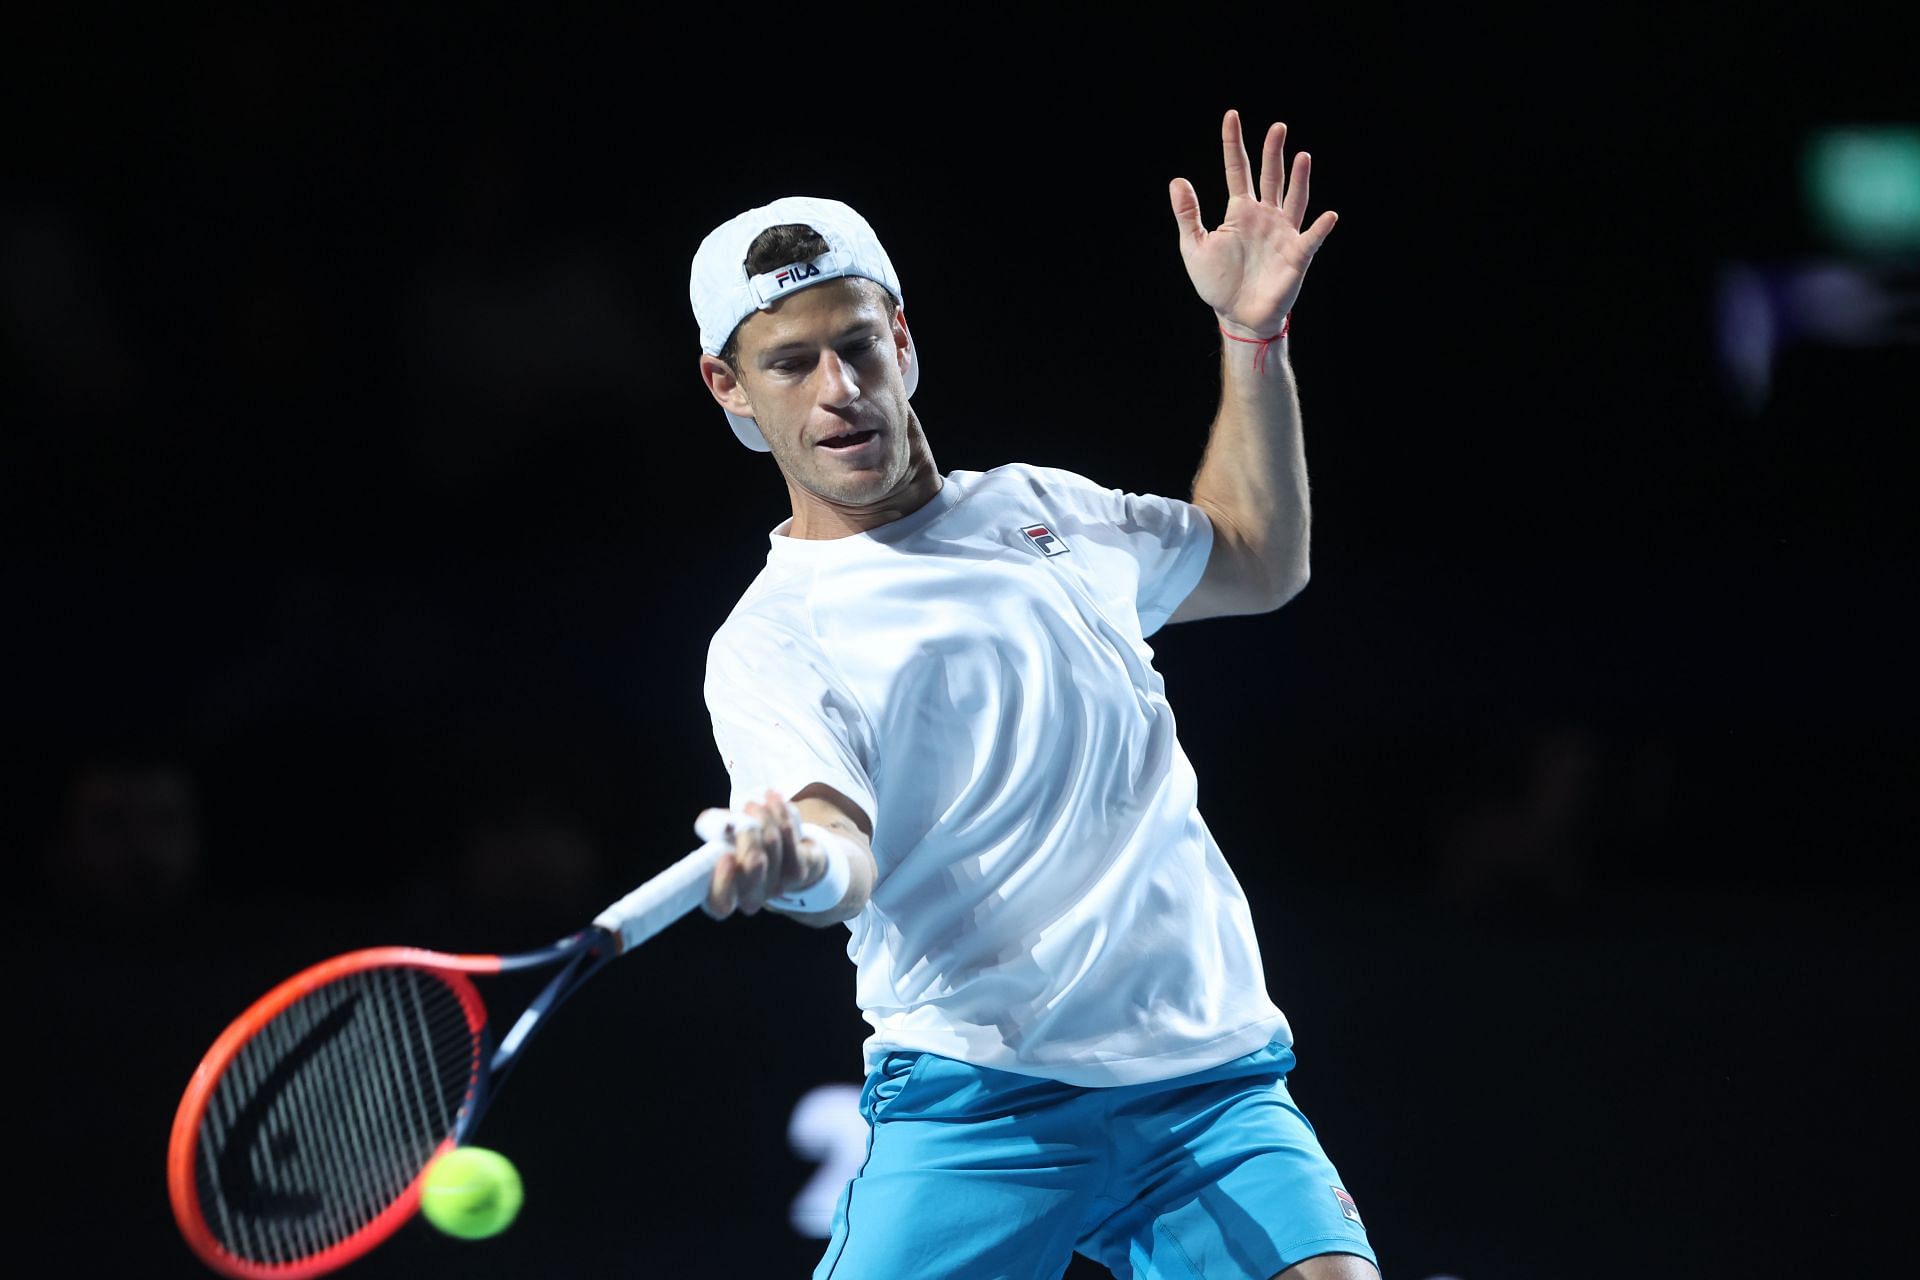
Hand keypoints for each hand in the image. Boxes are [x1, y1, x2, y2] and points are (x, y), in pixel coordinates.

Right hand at [703, 788, 824, 917]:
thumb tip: (712, 821)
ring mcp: (775, 887)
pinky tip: (772, 800)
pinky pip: (789, 837)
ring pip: (771, 843)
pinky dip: (779, 813)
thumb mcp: (722, 837)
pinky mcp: (797, 873)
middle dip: (749, 831)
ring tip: (753, 805)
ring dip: (762, 815)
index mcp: (723, 895)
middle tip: (744, 813)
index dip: (723, 882)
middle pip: (753, 865)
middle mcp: (750, 897)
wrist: (783, 851)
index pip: (720, 904)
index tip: (726, 856)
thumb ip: (712, 829)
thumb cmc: (741, 844)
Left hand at [1169, 109, 1337, 337]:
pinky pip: (1311, 238)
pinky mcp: (1297, 255)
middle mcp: (1265, 216)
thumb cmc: (1218, 283)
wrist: (1238, 315)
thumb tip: (1177, 180)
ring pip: (1294, 199)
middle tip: (1277, 126)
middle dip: (1273, 151)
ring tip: (1302, 156)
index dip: (1233, 143)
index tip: (1231, 115)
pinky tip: (1328, 215)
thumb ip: (1188, 214)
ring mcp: (1283, 233)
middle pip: (1270, 176)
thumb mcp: (1195, 246)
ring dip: (1299, 179)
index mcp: (1240, 211)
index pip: (1236, 169)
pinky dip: (1320, 227)